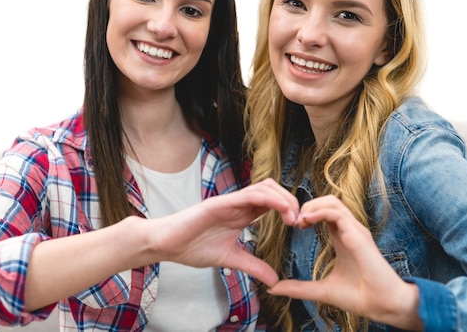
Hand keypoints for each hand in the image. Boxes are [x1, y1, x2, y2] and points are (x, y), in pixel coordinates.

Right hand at [145, 178, 298, 285]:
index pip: (271, 202)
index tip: (299, 225)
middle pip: (272, 190)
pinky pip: (248, 194)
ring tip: (293, 216)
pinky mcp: (220, 203)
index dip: (288, 208)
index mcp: (241, 214)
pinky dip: (268, 198)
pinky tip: (280, 209)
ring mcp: (229, 201)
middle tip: (300, 221)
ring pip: (264, 187)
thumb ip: (253, 266)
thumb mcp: (230, 259)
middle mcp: (238, 204)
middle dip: (290, 201)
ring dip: (283, 198)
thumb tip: (274, 279)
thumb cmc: (192, 248)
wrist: (167, 245)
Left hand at [267, 195, 422, 329]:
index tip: (293, 225)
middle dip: (307, 205)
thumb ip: (298, 288)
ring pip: (333, 202)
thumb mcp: (321, 290)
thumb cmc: (359, 296)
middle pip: (328, 201)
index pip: (325, 212)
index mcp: (343, 237)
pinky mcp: (359, 235)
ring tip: (298, 220)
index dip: (307, 213)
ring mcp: (356, 230)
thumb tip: (274, 289)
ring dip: (312, 206)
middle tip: (293, 220)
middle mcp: (350, 230)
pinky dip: (320, 213)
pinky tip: (306, 222)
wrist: (383, 306)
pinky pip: (337, 213)